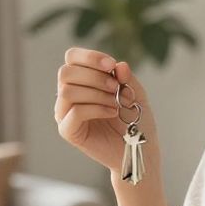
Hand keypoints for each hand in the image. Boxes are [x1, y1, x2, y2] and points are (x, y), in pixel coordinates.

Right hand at [55, 47, 160, 175]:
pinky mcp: (68, 131)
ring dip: (96, 94)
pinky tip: (111, 112)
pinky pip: (74, 112)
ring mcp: (65, 113)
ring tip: (115, 103)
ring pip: (67, 91)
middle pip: (65, 72)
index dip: (90, 57)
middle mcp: (69, 94)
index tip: (112, 66)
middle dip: (94, 77)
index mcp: (81, 79)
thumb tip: (119, 65)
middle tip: (115, 88)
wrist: (138, 148)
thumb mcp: (135, 92)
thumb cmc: (135, 119)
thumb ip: (126, 78)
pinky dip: (96, 108)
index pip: (72, 57)